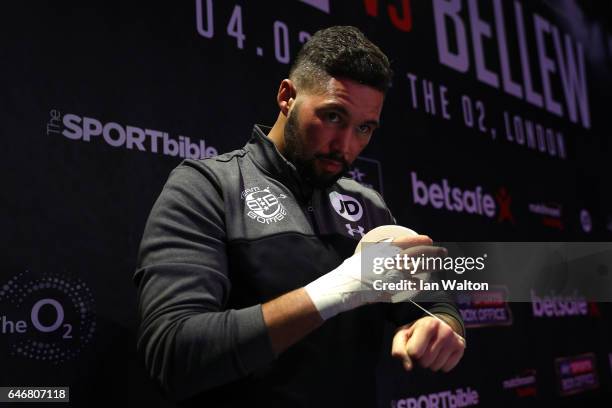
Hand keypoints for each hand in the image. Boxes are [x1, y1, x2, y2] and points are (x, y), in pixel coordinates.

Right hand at [304, 233, 443, 319]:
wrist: (344, 287)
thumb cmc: (349, 270)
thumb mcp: (362, 254)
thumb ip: (376, 251)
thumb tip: (384, 248)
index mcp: (384, 249)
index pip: (406, 241)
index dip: (419, 240)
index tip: (428, 239)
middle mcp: (392, 259)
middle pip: (418, 253)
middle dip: (433, 252)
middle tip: (443, 252)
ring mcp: (395, 274)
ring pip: (419, 268)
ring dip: (431, 266)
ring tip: (439, 265)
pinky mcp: (395, 287)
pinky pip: (411, 285)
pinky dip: (418, 285)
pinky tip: (423, 285)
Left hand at [391, 316, 464, 371]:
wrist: (436, 325)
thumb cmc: (415, 332)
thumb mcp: (403, 335)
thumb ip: (399, 350)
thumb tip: (408, 367)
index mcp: (428, 324)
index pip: (414, 353)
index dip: (410, 352)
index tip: (412, 344)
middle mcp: (444, 330)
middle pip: (424, 362)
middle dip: (420, 358)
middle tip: (422, 347)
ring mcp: (454, 339)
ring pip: (435, 367)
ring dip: (430, 362)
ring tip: (431, 348)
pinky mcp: (461, 347)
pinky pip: (445, 368)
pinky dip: (440, 364)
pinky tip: (440, 352)